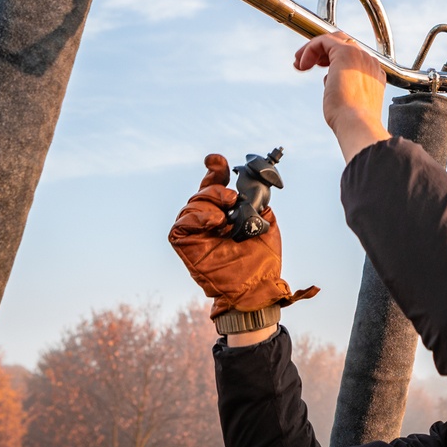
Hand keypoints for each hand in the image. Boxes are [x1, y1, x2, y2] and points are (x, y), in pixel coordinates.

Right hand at [168, 154, 317, 317]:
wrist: (258, 286)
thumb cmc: (262, 262)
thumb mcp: (266, 223)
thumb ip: (256, 203)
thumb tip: (251, 188)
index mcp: (226, 214)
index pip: (214, 186)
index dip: (214, 170)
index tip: (217, 160)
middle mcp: (208, 222)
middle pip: (201, 193)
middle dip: (217, 190)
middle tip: (234, 200)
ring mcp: (196, 234)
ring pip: (191, 205)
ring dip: (209, 204)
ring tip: (226, 218)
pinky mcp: (185, 246)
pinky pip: (181, 224)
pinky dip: (196, 217)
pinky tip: (214, 223)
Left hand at [293, 32, 389, 161]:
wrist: (358, 125)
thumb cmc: (351, 122)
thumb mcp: (347, 102)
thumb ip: (342, 87)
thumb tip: (329, 80)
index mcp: (374, 75)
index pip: (352, 57)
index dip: (331, 60)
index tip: (316, 69)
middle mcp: (369, 62)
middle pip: (344, 44)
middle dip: (322, 52)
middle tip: (304, 64)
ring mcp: (360, 55)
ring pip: (333, 40)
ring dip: (313, 50)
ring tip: (299, 64)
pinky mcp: (345, 52)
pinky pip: (324, 41)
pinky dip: (310, 50)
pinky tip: (302, 65)